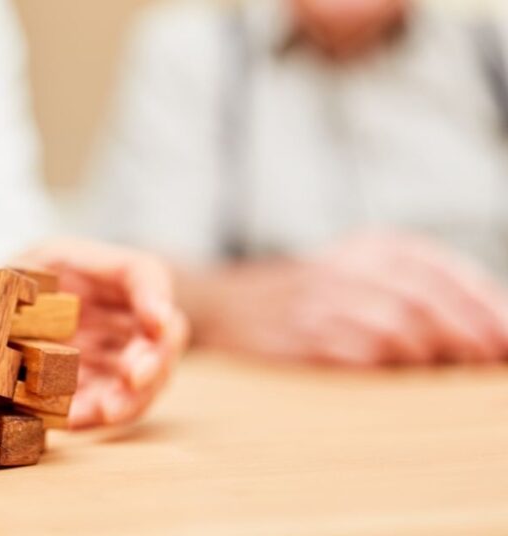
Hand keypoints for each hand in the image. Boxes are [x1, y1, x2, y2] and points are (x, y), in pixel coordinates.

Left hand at [16, 238, 188, 428]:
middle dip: (153, 357)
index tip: (157, 322)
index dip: (156, 298)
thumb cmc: (9, 283)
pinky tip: (73, 421)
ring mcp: (112, 353)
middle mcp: (119, 314)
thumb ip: (20, 277)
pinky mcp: (95, 388)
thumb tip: (20, 292)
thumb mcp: (14, 268)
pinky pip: (106, 405)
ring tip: (108, 410)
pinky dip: (95, 415)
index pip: (145, 274)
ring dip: (132, 396)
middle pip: (162, 335)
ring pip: (144, 377)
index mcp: (102, 272)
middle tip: (135, 376)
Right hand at [182, 232, 507, 365]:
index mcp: (372, 246)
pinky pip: (359, 352)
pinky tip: (410, 379)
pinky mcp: (301, 336)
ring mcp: (321, 301)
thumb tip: (489, 327)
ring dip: (439, 352)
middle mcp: (347, 266)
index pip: (441, 269)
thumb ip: (417, 290)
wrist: (224, 305)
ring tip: (463, 372)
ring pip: (397, 324)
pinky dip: (393, 368)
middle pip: (425, 296)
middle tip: (498, 359)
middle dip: (472, 331)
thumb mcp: (361, 272)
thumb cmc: (306, 299)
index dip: (485, 303)